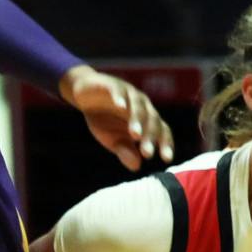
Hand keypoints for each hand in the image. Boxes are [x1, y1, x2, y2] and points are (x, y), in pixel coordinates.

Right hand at [59, 64, 173, 170]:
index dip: (165, 144)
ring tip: (135, 136)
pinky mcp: (112, 85)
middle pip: (152, 120)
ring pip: (138, 106)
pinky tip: (120, 107)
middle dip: (150, 137)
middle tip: (147, 153)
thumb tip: (136, 166)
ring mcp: (129, 93)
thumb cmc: (103, 118)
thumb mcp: (112, 139)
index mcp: (147, 119)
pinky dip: (120, 98)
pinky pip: (118, 91)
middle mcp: (142, 105)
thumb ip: (124, 150)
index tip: (166, 159)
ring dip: (137, 121)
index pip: (161, 131)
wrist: (84, 95)